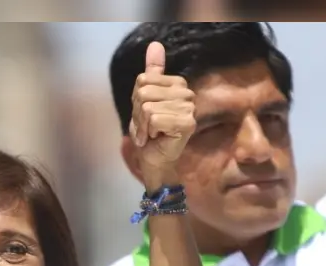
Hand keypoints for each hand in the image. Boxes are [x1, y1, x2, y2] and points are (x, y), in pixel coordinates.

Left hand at [129, 42, 195, 175]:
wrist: (155, 160)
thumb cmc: (150, 132)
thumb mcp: (145, 100)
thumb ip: (152, 72)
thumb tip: (154, 45)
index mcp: (178, 83)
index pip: (143, 79)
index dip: (136, 100)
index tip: (144, 115)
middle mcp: (187, 93)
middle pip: (143, 91)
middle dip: (137, 113)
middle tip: (147, 126)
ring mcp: (189, 108)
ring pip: (146, 106)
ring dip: (142, 125)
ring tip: (151, 133)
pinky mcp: (186, 123)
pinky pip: (153, 118)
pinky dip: (147, 132)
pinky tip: (156, 138)